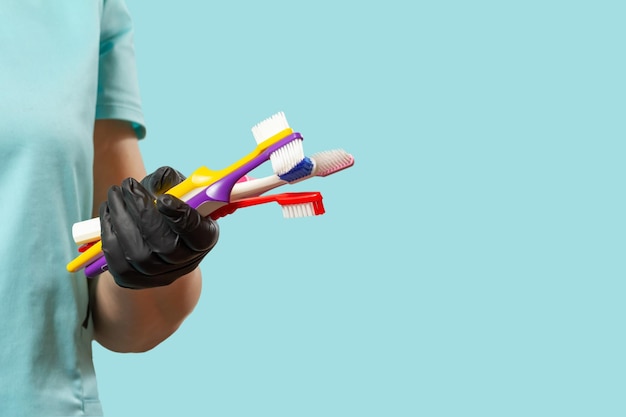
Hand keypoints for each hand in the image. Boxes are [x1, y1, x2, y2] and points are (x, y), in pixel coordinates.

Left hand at [99, 166, 218, 288]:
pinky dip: (108, 235)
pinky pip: (117, 264)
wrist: (155, 232)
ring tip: (114, 195)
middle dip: (141, 213)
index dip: (181, 218)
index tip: (163, 199)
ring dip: (120, 221)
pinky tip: (108, 214)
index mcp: (204, 237)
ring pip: (137, 255)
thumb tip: (155, 182)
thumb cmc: (169, 202)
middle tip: (125, 186)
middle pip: (164, 246)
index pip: (197, 233)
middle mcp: (185, 261)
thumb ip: (168, 180)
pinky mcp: (135, 281)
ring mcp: (160, 276)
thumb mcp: (175, 187)